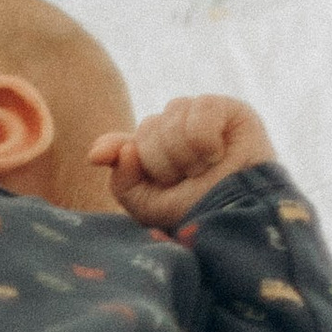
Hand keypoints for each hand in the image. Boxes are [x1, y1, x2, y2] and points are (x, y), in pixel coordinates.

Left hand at [90, 94, 275, 229]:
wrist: (236, 221)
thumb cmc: (196, 214)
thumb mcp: (147, 205)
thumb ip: (120, 178)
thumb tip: (103, 152)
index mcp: (158, 151)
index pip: (127, 141)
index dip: (115, 148)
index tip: (95, 157)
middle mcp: (179, 130)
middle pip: (148, 128)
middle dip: (162, 162)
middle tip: (187, 181)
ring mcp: (205, 118)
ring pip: (171, 118)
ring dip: (184, 154)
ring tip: (205, 171)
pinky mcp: (232, 110)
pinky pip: (200, 110)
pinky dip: (205, 140)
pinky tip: (220, 155)